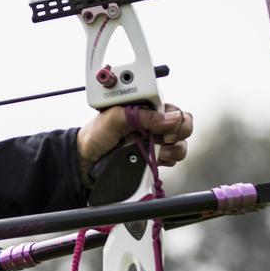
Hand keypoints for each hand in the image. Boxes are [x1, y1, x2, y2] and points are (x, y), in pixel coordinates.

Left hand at [76, 104, 193, 185]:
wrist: (85, 160)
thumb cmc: (96, 134)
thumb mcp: (115, 117)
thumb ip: (144, 116)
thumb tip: (172, 118)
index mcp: (147, 109)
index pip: (175, 111)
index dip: (177, 119)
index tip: (165, 128)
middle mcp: (154, 125)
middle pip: (184, 127)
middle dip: (179, 133)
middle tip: (164, 140)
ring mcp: (155, 143)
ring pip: (180, 145)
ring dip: (173, 150)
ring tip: (156, 153)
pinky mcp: (153, 159)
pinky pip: (172, 160)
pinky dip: (166, 161)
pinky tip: (153, 160)